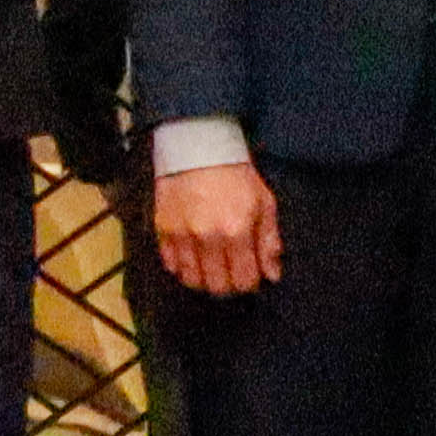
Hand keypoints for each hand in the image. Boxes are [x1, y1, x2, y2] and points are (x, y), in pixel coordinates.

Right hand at [155, 161, 282, 296]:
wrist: (197, 148)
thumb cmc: (234, 174)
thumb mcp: (264, 203)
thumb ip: (269, 242)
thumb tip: (272, 274)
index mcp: (236, 231)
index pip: (243, 280)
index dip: (250, 283)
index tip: (251, 276)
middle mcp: (207, 237)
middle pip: (217, 286)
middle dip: (228, 285)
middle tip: (232, 274)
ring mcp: (181, 234)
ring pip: (191, 280)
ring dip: (204, 279)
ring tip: (212, 269)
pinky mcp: (162, 228)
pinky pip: (170, 263)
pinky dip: (181, 267)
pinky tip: (192, 258)